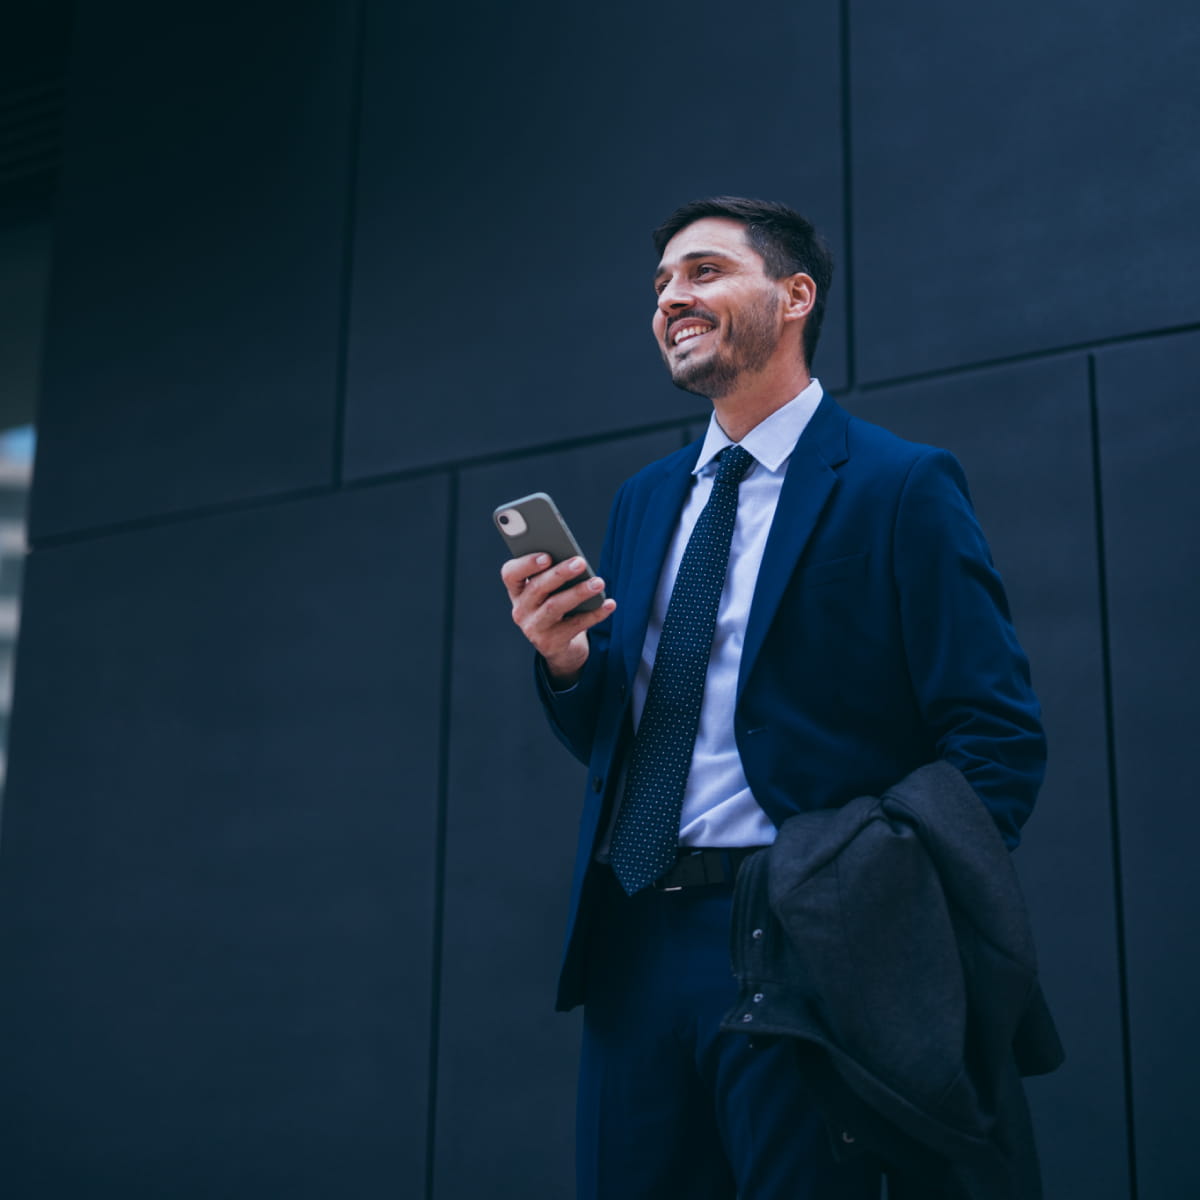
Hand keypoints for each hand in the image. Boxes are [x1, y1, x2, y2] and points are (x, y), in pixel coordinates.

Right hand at [500, 553, 615, 687]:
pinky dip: (595, 614)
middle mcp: (520, 609)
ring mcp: (534, 628)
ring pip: (555, 606)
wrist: (559, 647)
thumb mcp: (551, 591)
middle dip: (560, 573)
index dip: (526, 564)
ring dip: (578, 592)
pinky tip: (609, 604)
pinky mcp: (551, 643)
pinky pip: (575, 625)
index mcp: (517, 591)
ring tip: (599, 582)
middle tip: (580, 562)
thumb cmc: (556, 607)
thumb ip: (555, 575)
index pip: (510, 574)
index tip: (546, 555)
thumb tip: (576, 561)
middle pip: (537, 588)